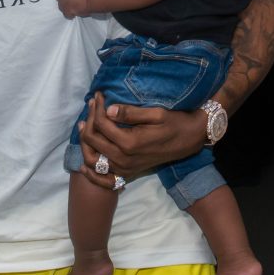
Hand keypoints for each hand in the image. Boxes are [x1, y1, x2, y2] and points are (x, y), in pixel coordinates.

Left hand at [76, 93, 205, 186]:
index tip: (99, 95)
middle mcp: (124, 159)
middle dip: (89, 120)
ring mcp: (125, 169)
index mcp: (130, 142)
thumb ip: (131, 113)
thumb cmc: (174, 123)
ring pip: (92, 159)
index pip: (102, 124)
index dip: (97, 107)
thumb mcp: (156, 113)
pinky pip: (103, 179)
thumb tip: (108, 110)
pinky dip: (91, 174)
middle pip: (93, 140)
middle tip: (92, 105)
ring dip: (85, 142)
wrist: (189, 140)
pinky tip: (84, 164)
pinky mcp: (127, 174)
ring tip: (85, 125)